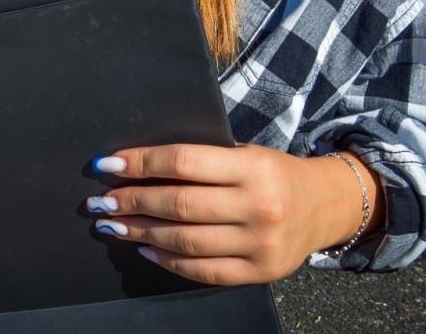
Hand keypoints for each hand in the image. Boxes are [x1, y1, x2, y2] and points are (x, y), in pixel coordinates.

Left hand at [86, 144, 377, 284]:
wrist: (325, 206)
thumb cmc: (272, 173)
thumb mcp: (244, 153)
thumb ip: (202, 160)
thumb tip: (138, 165)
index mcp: (252, 167)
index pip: (183, 162)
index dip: (140, 163)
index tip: (106, 164)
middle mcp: (258, 206)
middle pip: (179, 204)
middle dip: (131, 202)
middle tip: (100, 201)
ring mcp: (260, 243)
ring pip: (186, 240)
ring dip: (141, 232)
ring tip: (113, 226)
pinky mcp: (260, 272)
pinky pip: (204, 270)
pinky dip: (169, 260)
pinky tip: (145, 248)